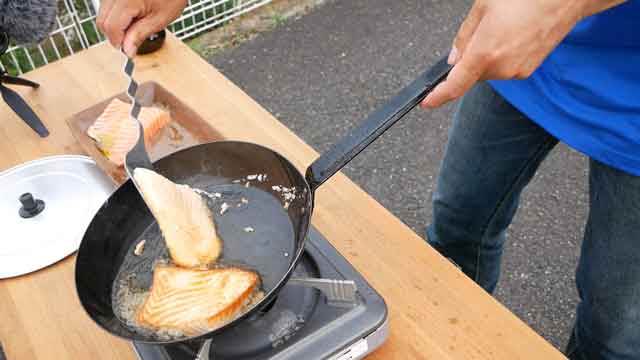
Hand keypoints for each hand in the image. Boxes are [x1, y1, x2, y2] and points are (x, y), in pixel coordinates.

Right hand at [97, 0, 187, 56]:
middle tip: (131, 39)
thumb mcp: (160, 19)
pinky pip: (106, 5)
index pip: (111, 27)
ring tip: (134, 22)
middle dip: (115, 34)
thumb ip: (140, 34)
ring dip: (114, 24)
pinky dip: (115, 14)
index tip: (128, 49)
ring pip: (102, 13)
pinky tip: (131, 14)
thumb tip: (127, 50)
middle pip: (102, 21)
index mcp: (127, 0)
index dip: (119, 42)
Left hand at [421, 0, 626, 107]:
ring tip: (503, 27)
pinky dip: (501, 55)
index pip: (455, 84)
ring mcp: (516, 71)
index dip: (438, 96)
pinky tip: (513, 35)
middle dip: (469, 58)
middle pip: (471, 73)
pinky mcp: (527, 70)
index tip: (427, 102)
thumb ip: (464, 36)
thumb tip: (454, 58)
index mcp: (485, 53)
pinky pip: (503, 67)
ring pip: (487, 70)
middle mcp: (501, 68)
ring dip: (486, 55)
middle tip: (483, 30)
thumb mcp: (483, 7)